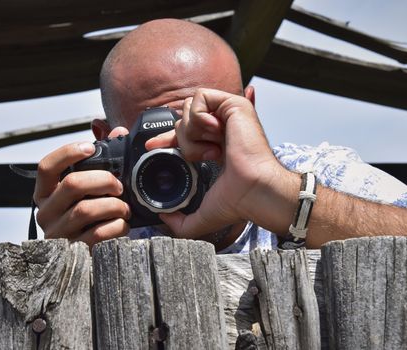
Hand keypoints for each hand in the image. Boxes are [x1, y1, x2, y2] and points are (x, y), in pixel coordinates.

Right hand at [34, 127, 131, 247]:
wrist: (94, 255)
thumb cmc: (91, 217)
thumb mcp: (91, 189)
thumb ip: (102, 159)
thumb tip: (117, 132)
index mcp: (45, 194)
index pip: (46, 167)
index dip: (68, 153)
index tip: (90, 148)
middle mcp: (45, 213)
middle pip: (72, 184)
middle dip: (103, 180)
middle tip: (118, 186)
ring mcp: (58, 235)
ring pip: (87, 210)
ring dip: (114, 205)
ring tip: (124, 208)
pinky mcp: (74, 252)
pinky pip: (99, 234)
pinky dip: (117, 226)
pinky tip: (122, 225)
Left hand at [146, 88, 299, 238]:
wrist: (254, 190)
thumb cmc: (238, 201)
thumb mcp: (204, 215)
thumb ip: (182, 223)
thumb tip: (164, 218)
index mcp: (217, 147)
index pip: (185, 134)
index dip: (166, 138)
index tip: (152, 147)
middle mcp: (223, 129)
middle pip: (183, 120)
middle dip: (181, 140)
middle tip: (201, 157)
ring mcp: (229, 116)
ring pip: (189, 110)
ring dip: (192, 134)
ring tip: (210, 150)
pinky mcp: (234, 104)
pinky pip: (200, 98)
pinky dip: (198, 117)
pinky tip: (213, 133)